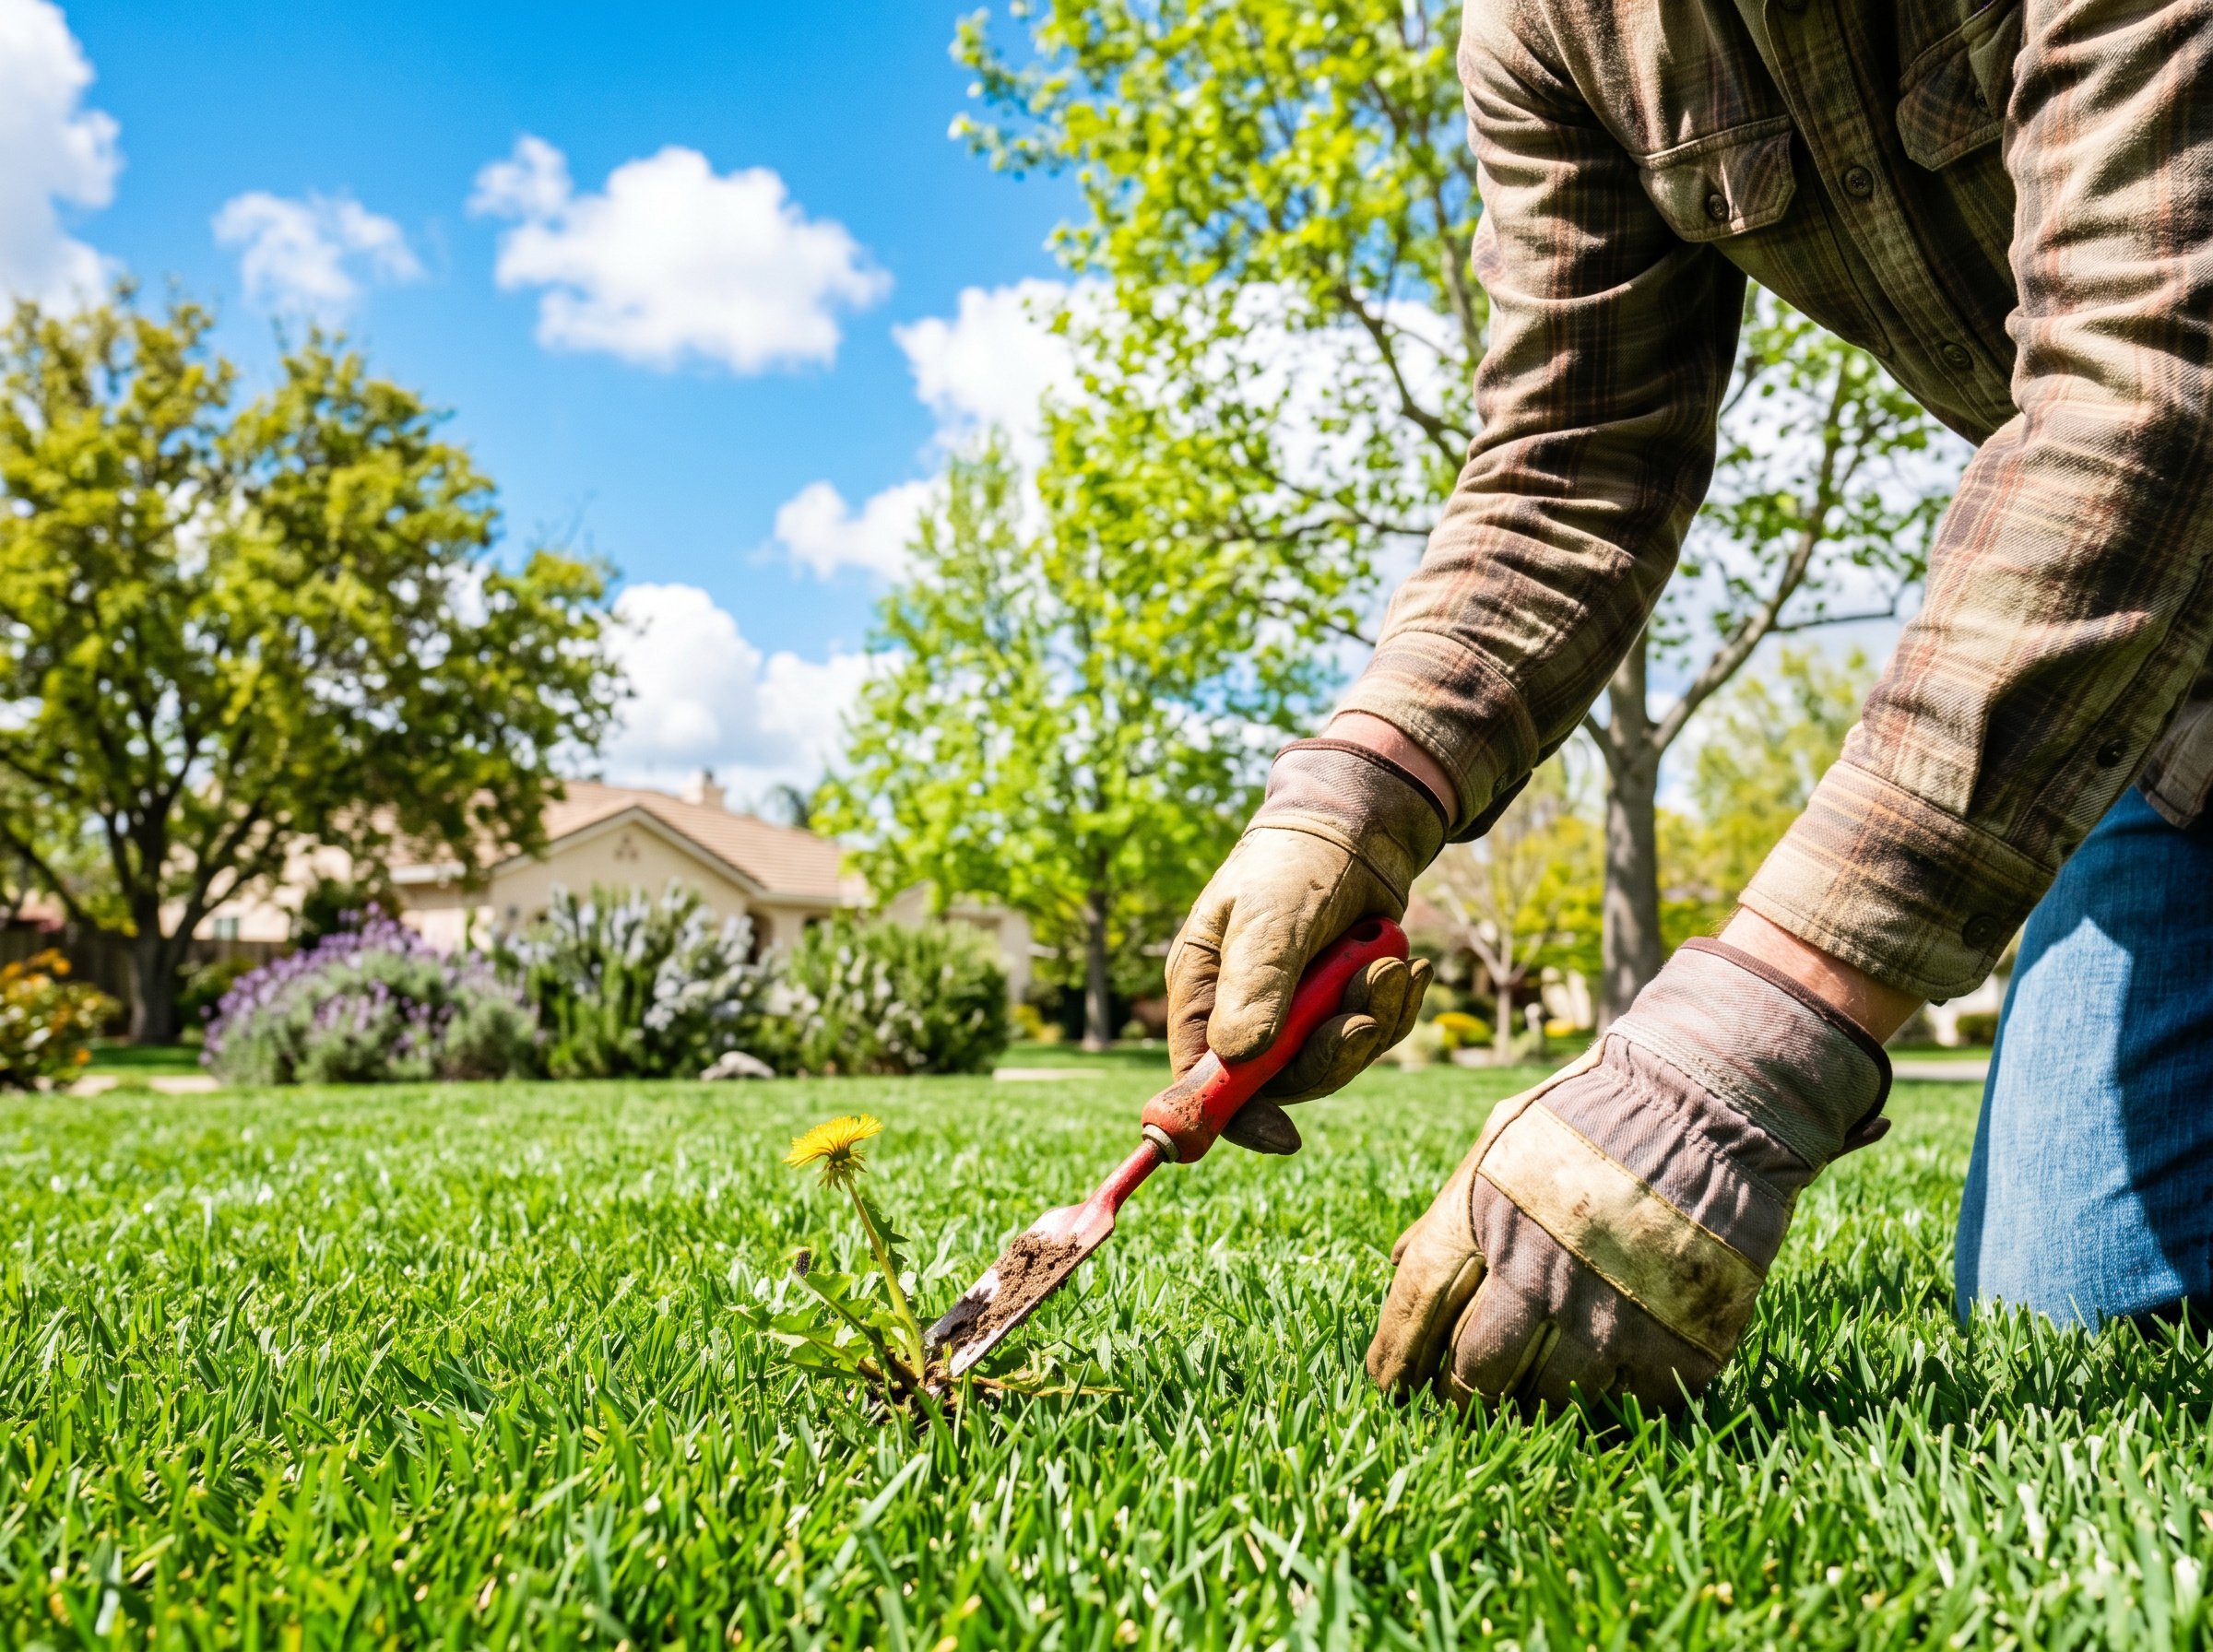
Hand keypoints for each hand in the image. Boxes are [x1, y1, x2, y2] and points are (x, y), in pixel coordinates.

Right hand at [1167, 738, 1445, 1153]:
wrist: (1357, 825)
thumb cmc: (1294, 863)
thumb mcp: (1270, 920)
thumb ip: (1255, 987)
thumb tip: (1239, 1059)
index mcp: (1201, 992)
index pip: (1201, 1079)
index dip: (1232, 1116)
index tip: (1282, 1137)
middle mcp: (1243, 1011)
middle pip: (1279, 1081)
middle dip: (1331, 1052)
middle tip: (1365, 1015)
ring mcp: (1295, 1012)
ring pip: (1334, 1061)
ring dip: (1372, 1019)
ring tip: (1389, 964)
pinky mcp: (1341, 1004)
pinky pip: (1372, 1037)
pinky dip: (1395, 1007)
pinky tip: (1408, 965)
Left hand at [1366, 939, 1890, 1410]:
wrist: (1715, 1102)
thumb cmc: (1595, 1114)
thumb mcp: (1503, 1137)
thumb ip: (1450, 1207)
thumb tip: (1398, 1265)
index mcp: (1486, 1214)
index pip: (1416, 1303)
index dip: (1394, 1355)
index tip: (1388, 1388)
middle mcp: (1543, 1269)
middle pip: (1476, 1371)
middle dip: (1461, 1393)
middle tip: (1467, 1396)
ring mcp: (1614, 1312)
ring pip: (1550, 1399)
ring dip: (1537, 1400)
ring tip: (1539, 1383)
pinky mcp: (1680, 1341)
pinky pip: (1628, 1401)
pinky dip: (1614, 1394)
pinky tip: (1610, 1367)